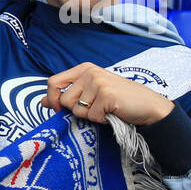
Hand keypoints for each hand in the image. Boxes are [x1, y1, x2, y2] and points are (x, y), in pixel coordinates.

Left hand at [45, 62, 173, 125]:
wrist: (148, 106)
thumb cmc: (119, 100)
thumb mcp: (90, 93)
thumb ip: (67, 95)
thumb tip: (42, 101)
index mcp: (83, 69)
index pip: (53, 82)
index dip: (52, 99)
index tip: (58, 109)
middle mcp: (89, 72)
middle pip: (64, 100)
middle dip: (77, 110)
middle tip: (95, 107)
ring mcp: (98, 82)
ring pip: (77, 110)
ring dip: (90, 115)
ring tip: (105, 108)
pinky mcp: (107, 95)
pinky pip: (92, 116)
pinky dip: (101, 119)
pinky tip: (112, 112)